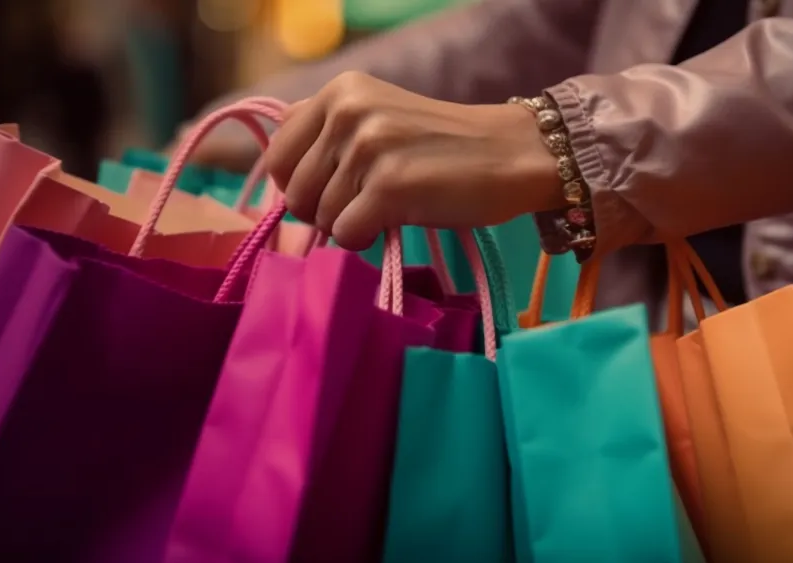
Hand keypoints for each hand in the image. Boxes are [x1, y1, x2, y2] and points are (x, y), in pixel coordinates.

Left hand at [263, 72, 564, 249]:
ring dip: (350, 225)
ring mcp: (367, 147)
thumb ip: (328, 138)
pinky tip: (395, 223)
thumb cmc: (445, 148)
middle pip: (294, 192)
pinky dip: (366, 240)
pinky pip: (346, 234)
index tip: (333, 192)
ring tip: (390, 208)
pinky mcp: (389, 186)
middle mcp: (347, 111)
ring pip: (320, 216)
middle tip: (367, 205)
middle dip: (324, 212)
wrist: (514, 155)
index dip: (299, 185)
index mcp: (340, 91)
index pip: (278, 154)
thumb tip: (283, 188)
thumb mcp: (378, 119)